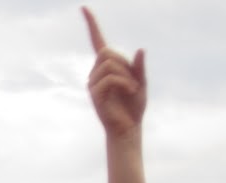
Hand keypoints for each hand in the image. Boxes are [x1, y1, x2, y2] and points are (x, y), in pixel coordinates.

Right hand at [84, 8, 146, 138]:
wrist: (128, 128)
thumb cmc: (134, 106)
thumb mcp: (142, 82)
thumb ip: (140, 67)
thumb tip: (141, 49)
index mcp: (107, 66)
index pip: (97, 41)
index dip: (91, 24)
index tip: (83, 8)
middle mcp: (96, 72)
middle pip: (107, 51)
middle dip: (124, 63)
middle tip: (133, 80)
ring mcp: (93, 83)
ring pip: (110, 64)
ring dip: (126, 75)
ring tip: (132, 89)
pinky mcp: (94, 94)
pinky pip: (110, 78)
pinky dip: (124, 82)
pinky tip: (131, 91)